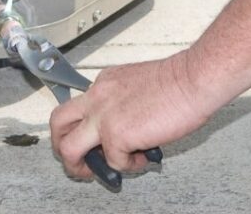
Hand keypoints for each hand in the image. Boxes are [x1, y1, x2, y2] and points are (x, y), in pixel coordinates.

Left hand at [50, 51, 211, 180]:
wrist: (193, 80)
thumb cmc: (177, 83)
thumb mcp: (136, 86)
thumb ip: (120, 105)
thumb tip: (122, 131)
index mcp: (104, 83)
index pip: (77, 106)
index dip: (82, 128)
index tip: (93, 140)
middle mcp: (98, 96)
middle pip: (58, 122)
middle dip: (62, 146)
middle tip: (77, 160)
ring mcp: (103, 116)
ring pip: (69, 148)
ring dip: (81, 167)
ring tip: (101, 170)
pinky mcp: (116, 135)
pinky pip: (114, 162)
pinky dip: (129, 166)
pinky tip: (143, 156)